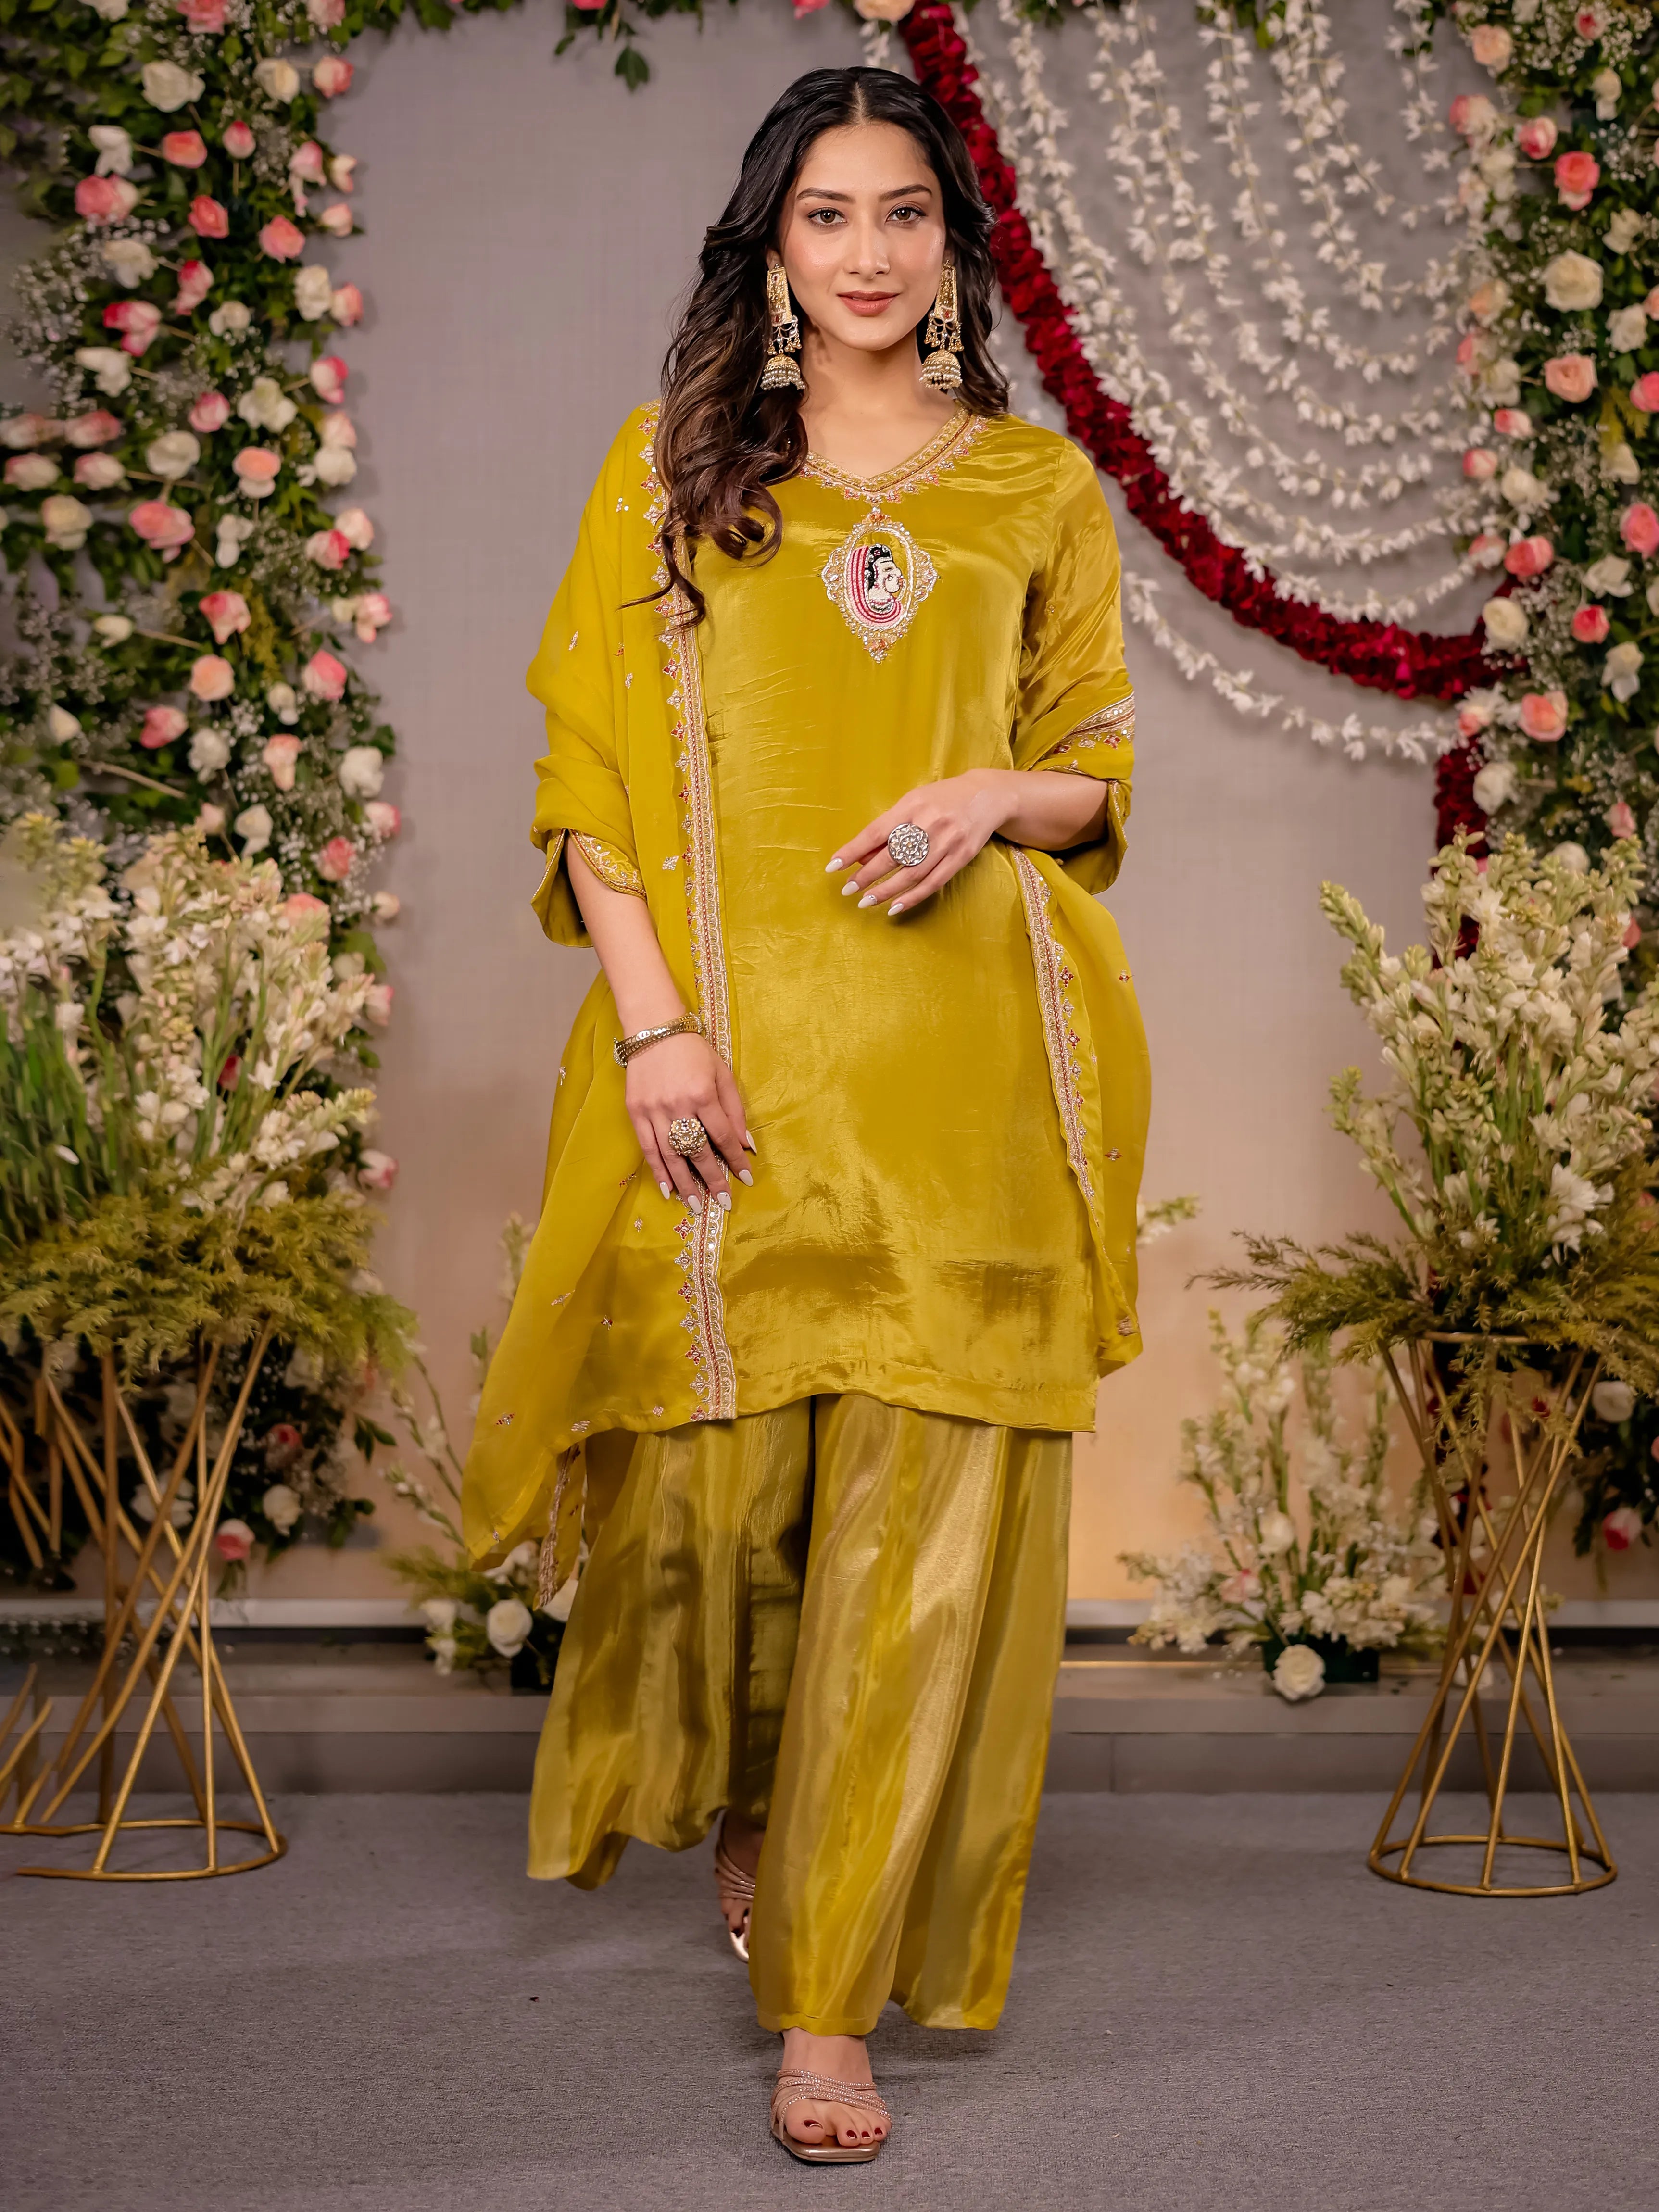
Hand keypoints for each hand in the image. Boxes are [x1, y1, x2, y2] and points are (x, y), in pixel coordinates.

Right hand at [625, 1031, 752, 1212]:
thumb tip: (746, 1144)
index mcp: (703, 1094)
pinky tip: (668, 1189)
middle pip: (697, 1151)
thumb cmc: (693, 1050)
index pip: (723, 1136)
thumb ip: (734, 1110)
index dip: (735, 1160)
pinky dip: (658, 1170)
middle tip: (723, 1202)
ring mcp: (654, 1110)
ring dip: (685, 1183)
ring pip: (670, 1155)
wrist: (654, 1029)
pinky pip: (648, 1147)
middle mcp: (678, 1105)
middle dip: (713, 1179)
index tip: (746, 1179)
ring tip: (696, 1205)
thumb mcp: (722, 1073)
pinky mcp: (636, 1111)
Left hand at [827, 771, 1015, 914]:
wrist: (986, 797)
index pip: (876, 832)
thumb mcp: (912, 803)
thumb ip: (888, 828)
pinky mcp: (961, 857)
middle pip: (892, 856)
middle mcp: (929, 823)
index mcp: (912, 805)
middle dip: (866, 876)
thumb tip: (860, 857)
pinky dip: (912, 897)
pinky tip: (895, 907)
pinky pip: (933, 883)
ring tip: (865, 902)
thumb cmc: (940, 800)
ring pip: (911, 874)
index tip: (833, 866)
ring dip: (886, 891)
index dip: (852, 850)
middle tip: (848, 890)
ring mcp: (947, 842)